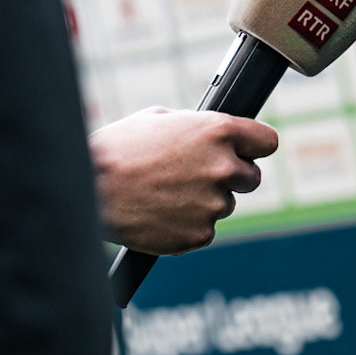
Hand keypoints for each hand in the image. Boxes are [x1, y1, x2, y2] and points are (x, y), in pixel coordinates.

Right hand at [90, 108, 278, 254]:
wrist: (88, 189)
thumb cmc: (118, 149)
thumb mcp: (158, 119)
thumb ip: (195, 127)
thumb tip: (210, 135)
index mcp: (218, 131)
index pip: (267, 141)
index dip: (255, 146)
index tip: (249, 150)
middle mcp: (223, 168)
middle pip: (252, 178)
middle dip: (231, 177)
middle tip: (200, 176)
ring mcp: (213, 205)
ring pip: (224, 205)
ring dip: (205, 202)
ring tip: (167, 194)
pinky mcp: (199, 235)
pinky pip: (204, 230)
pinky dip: (188, 225)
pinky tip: (161, 214)